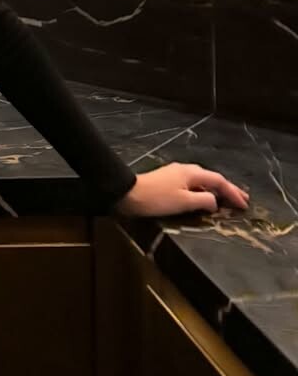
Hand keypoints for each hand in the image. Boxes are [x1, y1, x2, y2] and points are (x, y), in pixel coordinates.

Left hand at [114, 163, 249, 218]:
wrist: (129, 194)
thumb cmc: (157, 198)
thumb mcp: (184, 202)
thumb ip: (203, 200)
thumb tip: (215, 201)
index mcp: (192, 173)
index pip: (219, 181)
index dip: (233, 193)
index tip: (245, 204)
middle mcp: (186, 170)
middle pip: (212, 179)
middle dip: (228, 189)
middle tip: (242, 200)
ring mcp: (177, 174)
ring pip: (203, 182)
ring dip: (216, 191)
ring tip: (228, 201)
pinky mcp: (169, 181)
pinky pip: (194, 186)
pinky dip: (204, 192)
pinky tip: (205, 200)